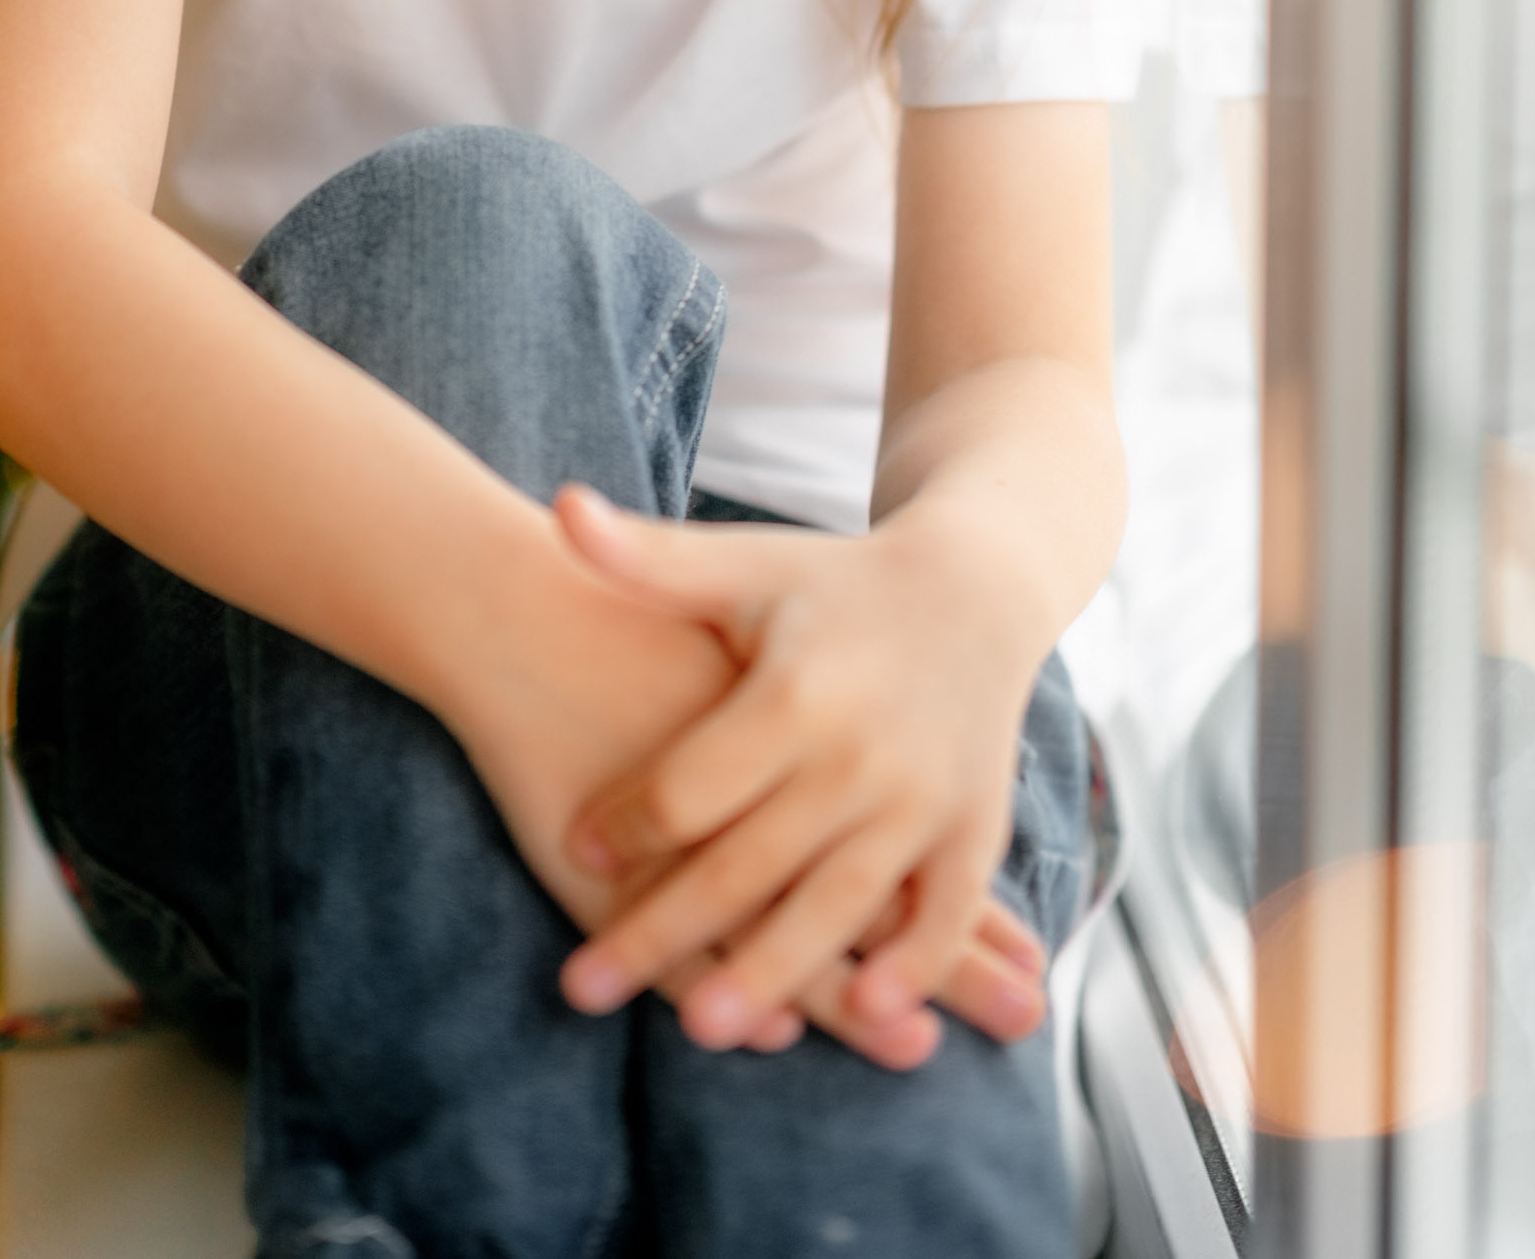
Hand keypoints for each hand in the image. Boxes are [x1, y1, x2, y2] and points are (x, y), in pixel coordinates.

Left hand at [548, 484, 1036, 1052]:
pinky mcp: (975, 828)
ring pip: (840, 903)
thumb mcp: (743, 564)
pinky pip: (944, 909)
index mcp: (795, 690)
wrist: (975, 589)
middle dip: (666, 926)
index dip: (631, 817)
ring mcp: (924, 797)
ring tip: (702, 1027)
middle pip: (750, 859)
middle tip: (586, 988)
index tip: (572, 847)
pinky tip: (867, 1013)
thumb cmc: (829, 584)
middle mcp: (861, 752)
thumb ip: (649, 558)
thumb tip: (559, 507)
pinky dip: (913, 964)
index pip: (697, 778)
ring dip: (775, 971)